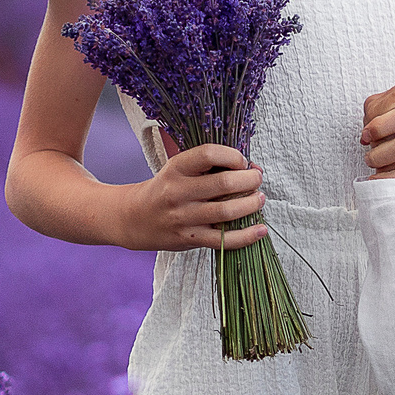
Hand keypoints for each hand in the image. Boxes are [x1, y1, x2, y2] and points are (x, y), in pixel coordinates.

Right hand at [122, 142, 267, 251]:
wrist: (134, 218)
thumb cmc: (165, 190)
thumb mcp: (178, 170)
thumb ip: (209, 167)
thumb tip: (251, 168)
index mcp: (176, 168)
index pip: (208, 154)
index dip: (233, 155)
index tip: (242, 162)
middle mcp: (178, 192)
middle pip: (223, 183)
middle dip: (250, 180)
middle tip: (257, 179)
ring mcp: (183, 217)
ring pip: (226, 211)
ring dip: (251, 204)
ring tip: (259, 199)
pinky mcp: (189, 238)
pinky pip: (223, 239)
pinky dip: (247, 236)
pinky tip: (260, 229)